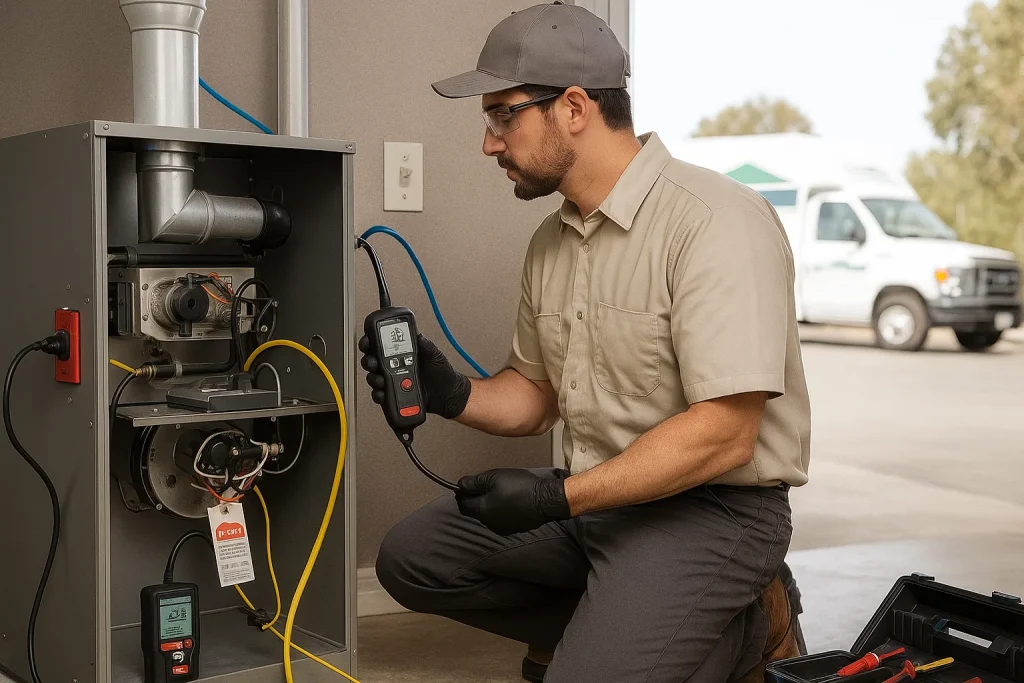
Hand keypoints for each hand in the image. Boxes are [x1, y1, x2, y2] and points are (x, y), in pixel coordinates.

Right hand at [358, 329, 470, 418]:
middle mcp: (394, 367)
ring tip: (380, 379)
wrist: (449, 395)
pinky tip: (382, 392)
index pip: (381, 345)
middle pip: (372, 362)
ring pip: (374, 378)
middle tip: (373, 363)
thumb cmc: (443, 374)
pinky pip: (380, 395)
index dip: (370, 342)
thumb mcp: (436, 356)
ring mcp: (393, 381)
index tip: (367, 341)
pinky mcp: (393, 395)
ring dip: (373, 378)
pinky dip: (378, 394)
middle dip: (369, 361)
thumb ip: (427, 346)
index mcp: (402, 354)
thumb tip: (419, 335)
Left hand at [455, 468, 571, 534]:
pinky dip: (500, 510)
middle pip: (474, 511)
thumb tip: (459, 485)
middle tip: (483, 484)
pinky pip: (501, 519)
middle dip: (475, 499)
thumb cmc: (519, 487)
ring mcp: (502, 528)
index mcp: (481, 511)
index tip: (465, 484)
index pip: (462, 505)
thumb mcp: (493, 477)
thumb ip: (474, 482)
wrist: (545, 500)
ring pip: (488, 516)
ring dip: (488, 505)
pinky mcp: (514, 528)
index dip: (461, 494)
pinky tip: (509, 500)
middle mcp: (489, 523)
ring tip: (499, 491)